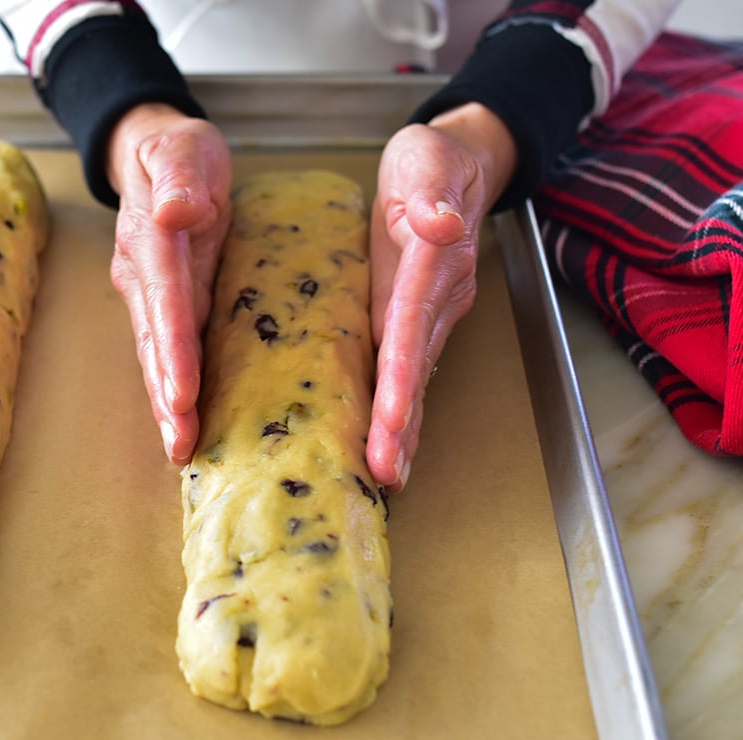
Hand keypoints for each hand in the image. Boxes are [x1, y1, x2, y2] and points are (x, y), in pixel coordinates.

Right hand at [105, 103, 232, 464]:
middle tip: (182, 444)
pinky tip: (185, 424)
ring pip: (155, 355)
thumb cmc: (179, 151)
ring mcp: (147, 293)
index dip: (173, 347)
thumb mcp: (184, 146)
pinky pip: (167, 351)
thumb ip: (180, 174)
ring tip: (183, 449)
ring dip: (166, 403)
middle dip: (165, 395)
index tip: (182, 392)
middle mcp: (140, 273)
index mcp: (149, 237)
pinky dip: (172, 389)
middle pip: (153, 341)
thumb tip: (176, 210)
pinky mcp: (161, 305)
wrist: (153, 153)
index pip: (164, 296)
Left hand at [367, 103, 516, 491]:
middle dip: (403, 424)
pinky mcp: (420, 321)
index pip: (412, 325)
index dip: (402, 374)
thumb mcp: (427, 160)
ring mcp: (434, 314)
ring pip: (417, 379)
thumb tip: (442, 220)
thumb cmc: (431, 163)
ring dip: (405, 430)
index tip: (392, 418)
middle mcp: (439, 299)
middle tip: (385, 471)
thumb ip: (433, 191)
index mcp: (433, 264)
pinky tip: (390, 448)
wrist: (456, 166)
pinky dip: (402, 414)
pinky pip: (409, 372)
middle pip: (417, 368)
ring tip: (386, 477)